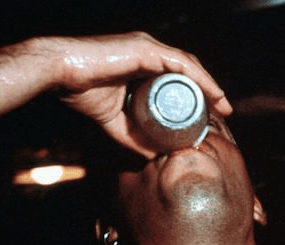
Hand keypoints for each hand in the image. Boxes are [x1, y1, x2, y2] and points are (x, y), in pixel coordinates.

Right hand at [44, 32, 231, 156]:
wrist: (59, 74)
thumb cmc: (81, 92)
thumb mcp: (114, 122)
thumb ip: (133, 138)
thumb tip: (153, 157)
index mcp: (142, 64)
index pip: (178, 77)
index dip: (197, 94)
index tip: (211, 114)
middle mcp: (149, 52)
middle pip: (188, 71)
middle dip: (209, 91)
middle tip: (224, 111)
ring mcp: (148, 48)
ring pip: (189, 66)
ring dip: (209, 86)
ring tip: (223, 105)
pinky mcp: (145, 48)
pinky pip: (181, 64)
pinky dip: (200, 78)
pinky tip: (212, 93)